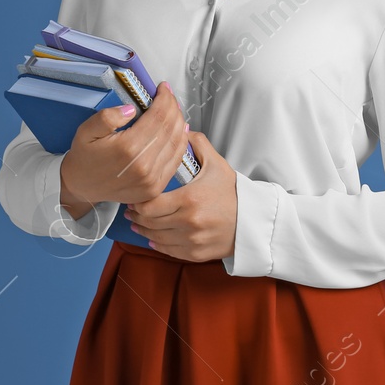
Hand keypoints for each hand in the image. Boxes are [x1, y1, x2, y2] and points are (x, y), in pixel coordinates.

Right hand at [58, 82, 188, 221]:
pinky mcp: (156, 188)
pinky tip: (180, 130)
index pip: (158, 116)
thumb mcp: (86, 131)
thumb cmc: (85, 157)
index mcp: (127, 148)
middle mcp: (143, 165)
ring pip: (177, 143)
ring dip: (179, 123)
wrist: (83, 187)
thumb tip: (131, 110)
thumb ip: (107, 117)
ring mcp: (151, 180)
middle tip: (169, 97)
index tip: (164, 88)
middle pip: (170, 128)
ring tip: (174, 110)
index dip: (165, 99)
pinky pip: (176, 160)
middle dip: (173, 107)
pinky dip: (181, 142)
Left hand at [125, 130, 236, 262]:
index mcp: (189, 199)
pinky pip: (168, 251)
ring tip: (137, 223)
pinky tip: (152, 238)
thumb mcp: (217, 164)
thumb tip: (181, 130)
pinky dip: (157, 244)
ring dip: (143, 230)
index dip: (137, 202)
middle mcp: (188, 222)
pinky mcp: (195, 253)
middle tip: (131, 210)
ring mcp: (191, 240)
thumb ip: (198, 144)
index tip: (135, 197)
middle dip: (136, 216)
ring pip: (155, 238)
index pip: (149, 205)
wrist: (253, 220)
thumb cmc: (233, 193)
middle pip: (149, 222)